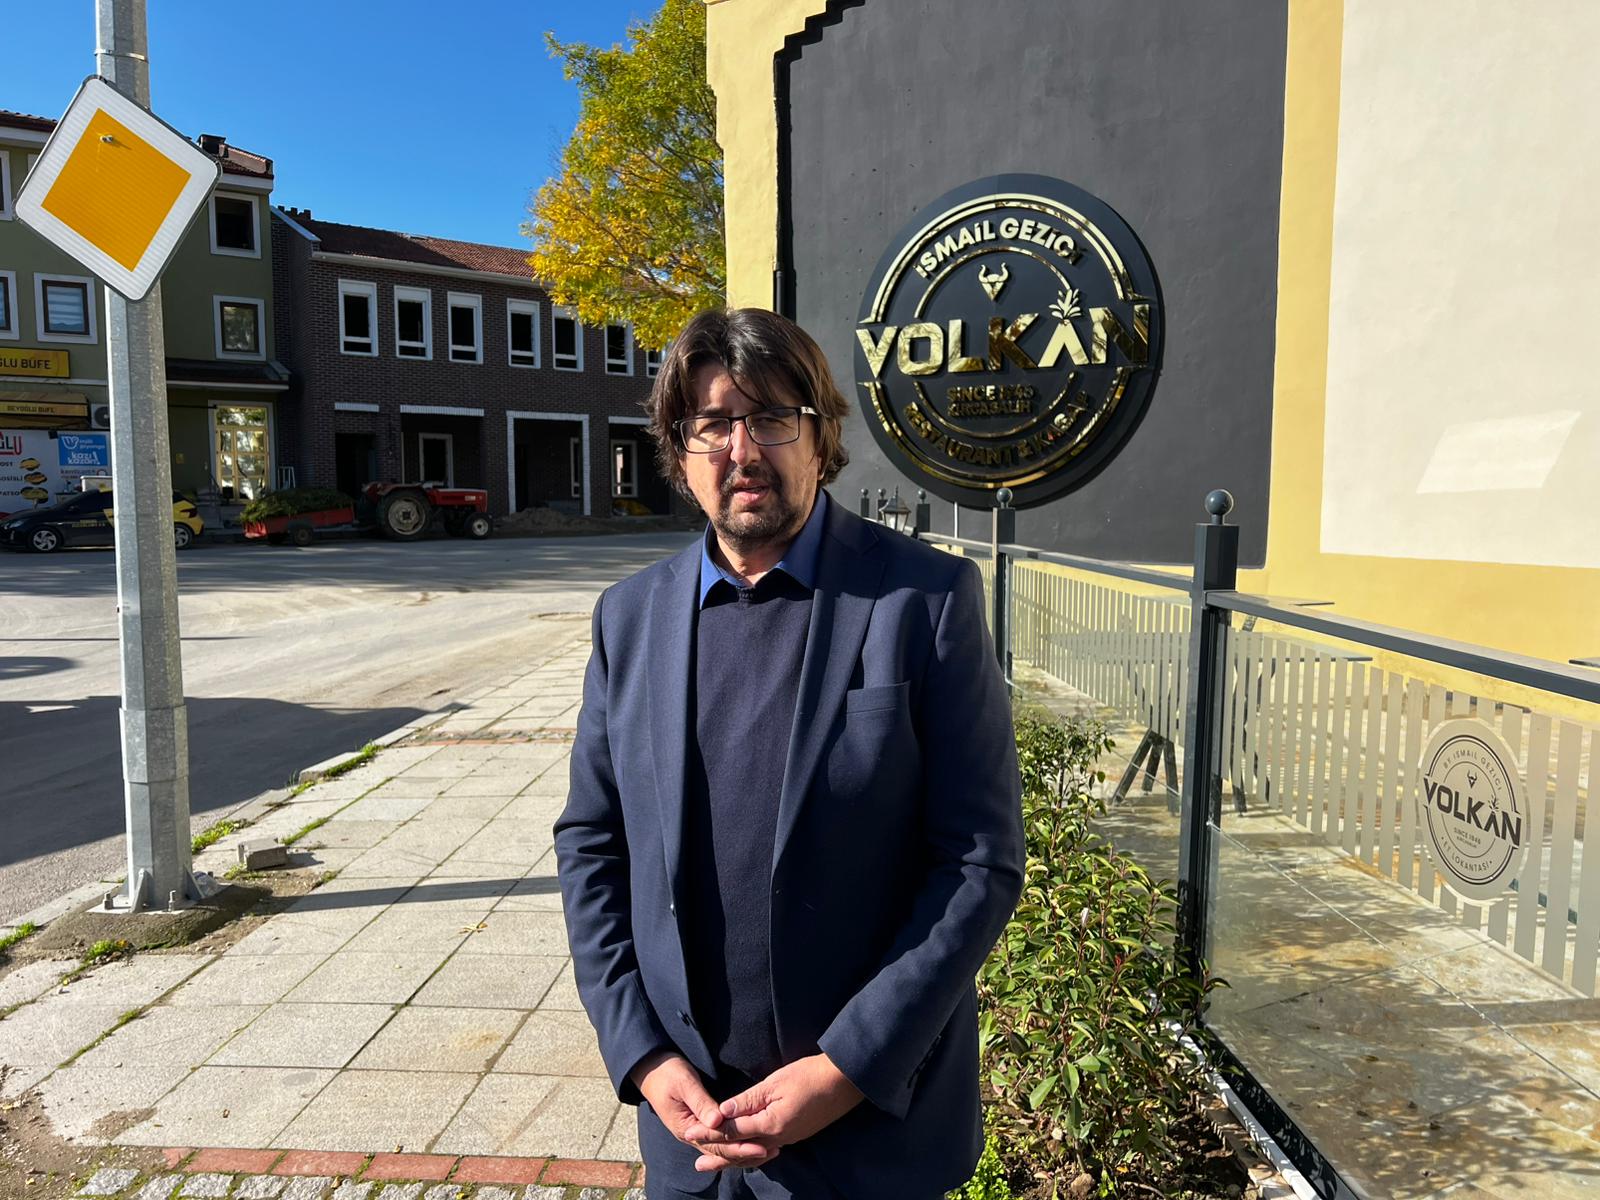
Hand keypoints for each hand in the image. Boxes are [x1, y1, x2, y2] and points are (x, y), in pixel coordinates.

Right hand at [630, 1051, 778, 1170]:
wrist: (651, 1070)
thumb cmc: (667, 1073)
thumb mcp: (684, 1084)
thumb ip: (701, 1102)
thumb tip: (717, 1120)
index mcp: (687, 1128)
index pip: (717, 1144)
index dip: (740, 1146)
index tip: (761, 1146)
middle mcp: (692, 1136)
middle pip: (722, 1152)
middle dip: (746, 1153)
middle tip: (772, 1152)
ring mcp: (695, 1132)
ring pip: (722, 1150)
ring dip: (743, 1152)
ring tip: (768, 1152)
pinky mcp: (700, 1125)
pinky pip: (720, 1140)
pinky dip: (736, 1144)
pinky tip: (752, 1143)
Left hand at [683, 1053, 862, 1168]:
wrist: (844, 1082)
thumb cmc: (809, 1076)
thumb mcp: (775, 1082)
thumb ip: (748, 1099)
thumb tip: (723, 1110)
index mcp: (770, 1125)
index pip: (732, 1131)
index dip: (709, 1131)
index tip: (689, 1133)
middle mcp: (778, 1138)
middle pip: (741, 1150)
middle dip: (718, 1155)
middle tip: (697, 1165)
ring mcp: (789, 1139)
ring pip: (755, 1154)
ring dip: (734, 1159)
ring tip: (716, 1164)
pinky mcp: (796, 1135)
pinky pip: (767, 1150)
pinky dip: (752, 1155)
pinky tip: (748, 1155)